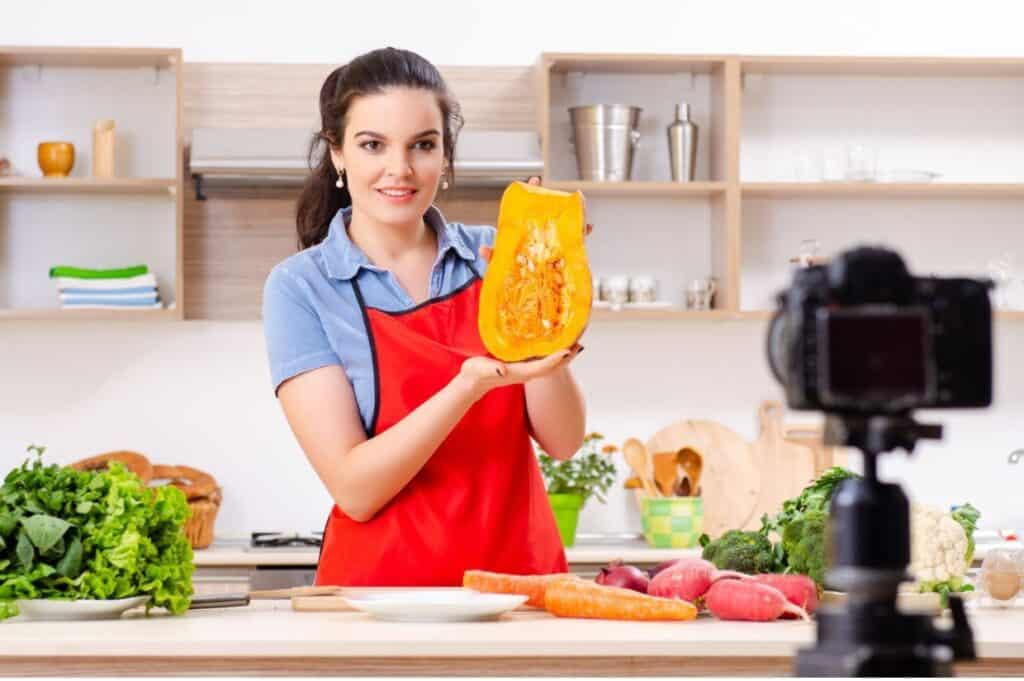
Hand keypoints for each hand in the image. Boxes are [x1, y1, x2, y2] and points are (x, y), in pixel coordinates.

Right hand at [458, 344, 582, 399]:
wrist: (472, 382)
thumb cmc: (475, 374)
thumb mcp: (479, 368)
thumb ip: (490, 368)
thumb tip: (502, 370)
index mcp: (519, 372)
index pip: (543, 367)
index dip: (556, 360)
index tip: (568, 350)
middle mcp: (526, 372)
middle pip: (552, 366)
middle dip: (566, 357)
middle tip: (580, 344)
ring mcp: (526, 370)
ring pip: (550, 363)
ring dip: (563, 355)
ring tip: (574, 342)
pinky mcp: (523, 365)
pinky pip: (543, 360)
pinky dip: (553, 353)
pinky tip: (556, 343)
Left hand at [478, 176, 592, 262]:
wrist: (516, 283)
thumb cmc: (507, 268)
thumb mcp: (499, 261)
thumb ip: (493, 255)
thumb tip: (483, 250)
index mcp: (523, 228)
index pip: (528, 206)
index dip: (531, 192)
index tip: (535, 181)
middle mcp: (538, 232)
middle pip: (548, 213)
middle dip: (557, 203)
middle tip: (563, 194)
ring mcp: (549, 242)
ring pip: (563, 226)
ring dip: (574, 219)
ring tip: (581, 214)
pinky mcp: (559, 253)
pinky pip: (571, 243)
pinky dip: (579, 236)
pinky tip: (586, 229)